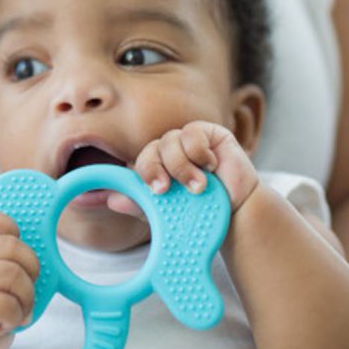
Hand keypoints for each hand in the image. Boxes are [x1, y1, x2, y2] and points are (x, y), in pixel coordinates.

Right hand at [0, 209, 38, 348]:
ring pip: (12, 274)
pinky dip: (16, 316)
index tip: (15, 249)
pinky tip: (6, 321)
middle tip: (25, 287)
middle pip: (11, 245)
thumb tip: (42, 247)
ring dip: (26, 297)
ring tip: (17, 308)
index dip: (9, 227)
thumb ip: (4, 252)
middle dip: (30, 267)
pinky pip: (8, 304)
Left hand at [109, 121, 258, 213]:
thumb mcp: (168, 214)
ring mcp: (187, 141)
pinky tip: (211, 166)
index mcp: (156, 170)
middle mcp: (168, 153)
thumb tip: (110, 199)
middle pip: (149, 152)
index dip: (136, 173)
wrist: (238, 215)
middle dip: (154, 171)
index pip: (135, 165)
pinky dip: (199, 153)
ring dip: (182, 168)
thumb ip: (141, 204)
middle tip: (163, 190)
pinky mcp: (208, 133)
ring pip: (169, 142)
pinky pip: (192, 134)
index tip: (141, 188)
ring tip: (198, 188)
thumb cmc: (202, 213)